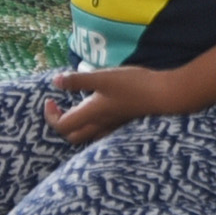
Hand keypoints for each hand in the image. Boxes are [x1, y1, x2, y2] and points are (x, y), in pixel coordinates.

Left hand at [42, 66, 170, 142]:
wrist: (164, 95)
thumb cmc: (133, 85)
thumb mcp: (102, 78)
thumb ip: (77, 80)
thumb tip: (55, 82)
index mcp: (92, 114)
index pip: (62, 126)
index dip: (50, 116)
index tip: (50, 99)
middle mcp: (100, 125)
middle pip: (72, 136)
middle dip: (61, 124)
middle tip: (59, 107)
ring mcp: (113, 127)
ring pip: (88, 136)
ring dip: (76, 126)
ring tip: (76, 108)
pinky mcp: (123, 123)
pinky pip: (101, 131)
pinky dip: (92, 124)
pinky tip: (98, 109)